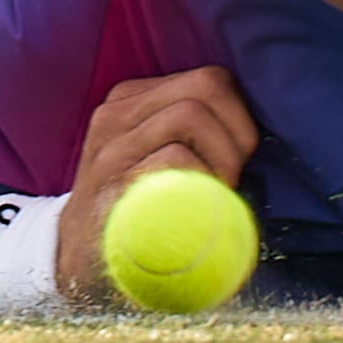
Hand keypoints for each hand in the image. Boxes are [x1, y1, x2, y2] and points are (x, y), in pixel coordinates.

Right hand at [52, 66, 259, 307]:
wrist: (80, 263)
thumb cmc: (139, 212)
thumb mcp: (157, 161)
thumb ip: (194, 138)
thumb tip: (261, 134)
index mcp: (132, 101)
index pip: (209, 79)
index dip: (241, 117)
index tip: (241, 159)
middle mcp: (117, 114)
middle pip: (205, 88)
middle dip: (238, 133)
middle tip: (234, 178)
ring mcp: (111, 145)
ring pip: (189, 115)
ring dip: (223, 159)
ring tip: (217, 194)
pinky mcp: (111, 181)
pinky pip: (174, 158)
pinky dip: (202, 183)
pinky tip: (198, 209)